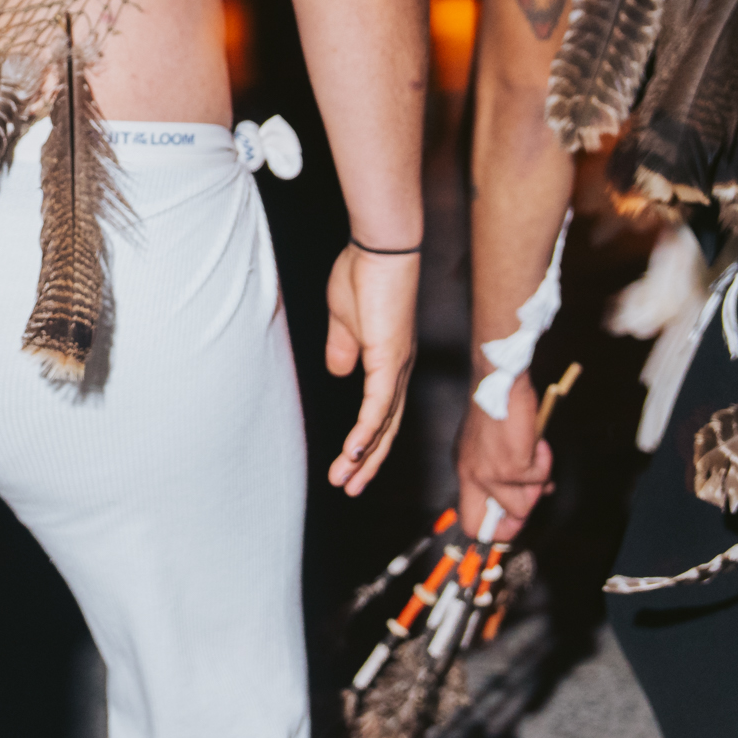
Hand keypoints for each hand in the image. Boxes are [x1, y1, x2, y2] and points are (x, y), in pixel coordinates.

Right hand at [324, 244, 417, 495]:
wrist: (381, 249)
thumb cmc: (363, 275)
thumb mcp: (346, 320)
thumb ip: (344, 349)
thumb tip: (339, 373)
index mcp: (389, 362)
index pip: (381, 412)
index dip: (367, 441)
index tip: (350, 464)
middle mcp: (398, 371)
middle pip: (386, 428)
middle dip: (368, 462)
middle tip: (350, 488)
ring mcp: (396, 367)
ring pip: (382, 425)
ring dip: (363, 457)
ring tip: (345, 481)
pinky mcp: (388, 359)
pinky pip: (377, 405)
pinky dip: (365, 432)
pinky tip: (353, 453)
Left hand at [455, 375, 552, 538]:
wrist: (498, 385)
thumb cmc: (497, 410)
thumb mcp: (491, 446)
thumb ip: (504, 472)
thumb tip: (532, 495)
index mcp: (466, 471)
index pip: (470, 520)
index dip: (492, 529)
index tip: (511, 523)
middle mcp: (473, 476)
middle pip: (489, 526)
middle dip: (516, 522)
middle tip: (532, 495)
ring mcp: (492, 475)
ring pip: (523, 506)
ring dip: (537, 484)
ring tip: (532, 455)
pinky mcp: (513, 467)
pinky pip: (541, 479)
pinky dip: (545, 461)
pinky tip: (535, 443)